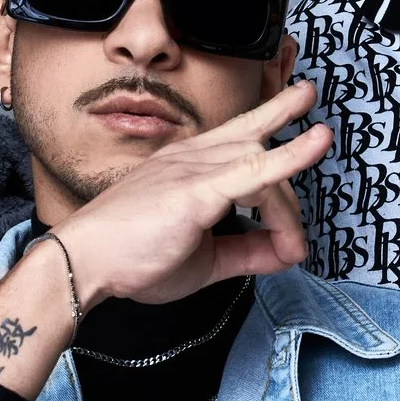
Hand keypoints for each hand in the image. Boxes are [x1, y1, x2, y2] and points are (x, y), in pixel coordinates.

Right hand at [52, 78, 332, 307]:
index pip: (245, 139)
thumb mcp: (204, 259)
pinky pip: (255, 168)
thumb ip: (247, 252)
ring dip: (288, 206)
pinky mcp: (197, 189)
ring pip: (264, 165)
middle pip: (262, 151)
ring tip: (294, 244)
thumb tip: (287, 252)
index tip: (313, 138)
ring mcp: (195, 168)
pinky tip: (316, 145)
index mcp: (188, 164)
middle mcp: (193, 156)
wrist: (83, 263)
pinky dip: (291, 157)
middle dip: (292, 182)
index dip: (282, 136)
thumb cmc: (130, 259)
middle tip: (296, 235)